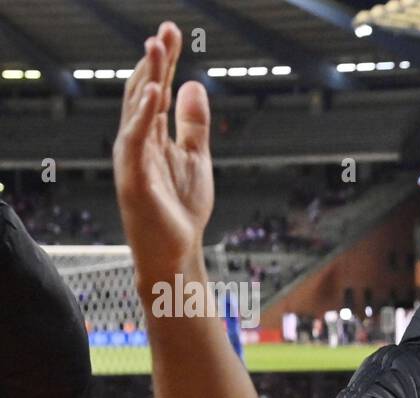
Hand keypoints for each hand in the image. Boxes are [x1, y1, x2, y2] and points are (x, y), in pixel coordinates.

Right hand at [113, 22, 213, 278]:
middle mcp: (136, 142)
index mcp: (150, 136)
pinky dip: (143, 116)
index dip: (163, 61)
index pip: (155, 89)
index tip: (172, 32)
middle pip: (142, 92)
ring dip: (146, 78)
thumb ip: (193, 123)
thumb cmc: (180, 210)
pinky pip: (135, 141)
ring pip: (136, 110)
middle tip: (163, 30)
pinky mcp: (133, 179)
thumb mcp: (195, 158)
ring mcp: (132, 160)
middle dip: (153, 61)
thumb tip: (194, 84)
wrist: (176, 253)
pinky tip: (155, 93)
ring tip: (156, 48)